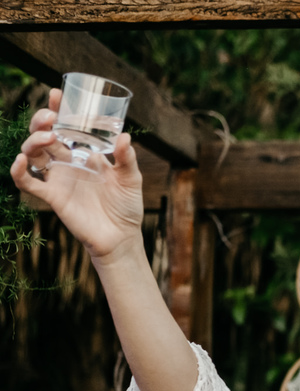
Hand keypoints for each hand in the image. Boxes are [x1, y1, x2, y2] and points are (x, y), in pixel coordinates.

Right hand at [8, 88, 144, 264]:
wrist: (121, 237)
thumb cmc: (127, 206)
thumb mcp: (131, 179)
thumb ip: (127, 158)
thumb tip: (124, 136)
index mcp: (84, 153)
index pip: (66, 126)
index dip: (58, 109)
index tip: (57, 95)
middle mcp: (67, 162)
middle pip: (43, 135)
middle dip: (42, 121)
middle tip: (51, 117)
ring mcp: (58, 178)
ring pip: (33, 153)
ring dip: (34, 141)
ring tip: (47, 137)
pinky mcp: (52, 196)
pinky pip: (28, 182)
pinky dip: (19, 171)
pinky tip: (20, 161)